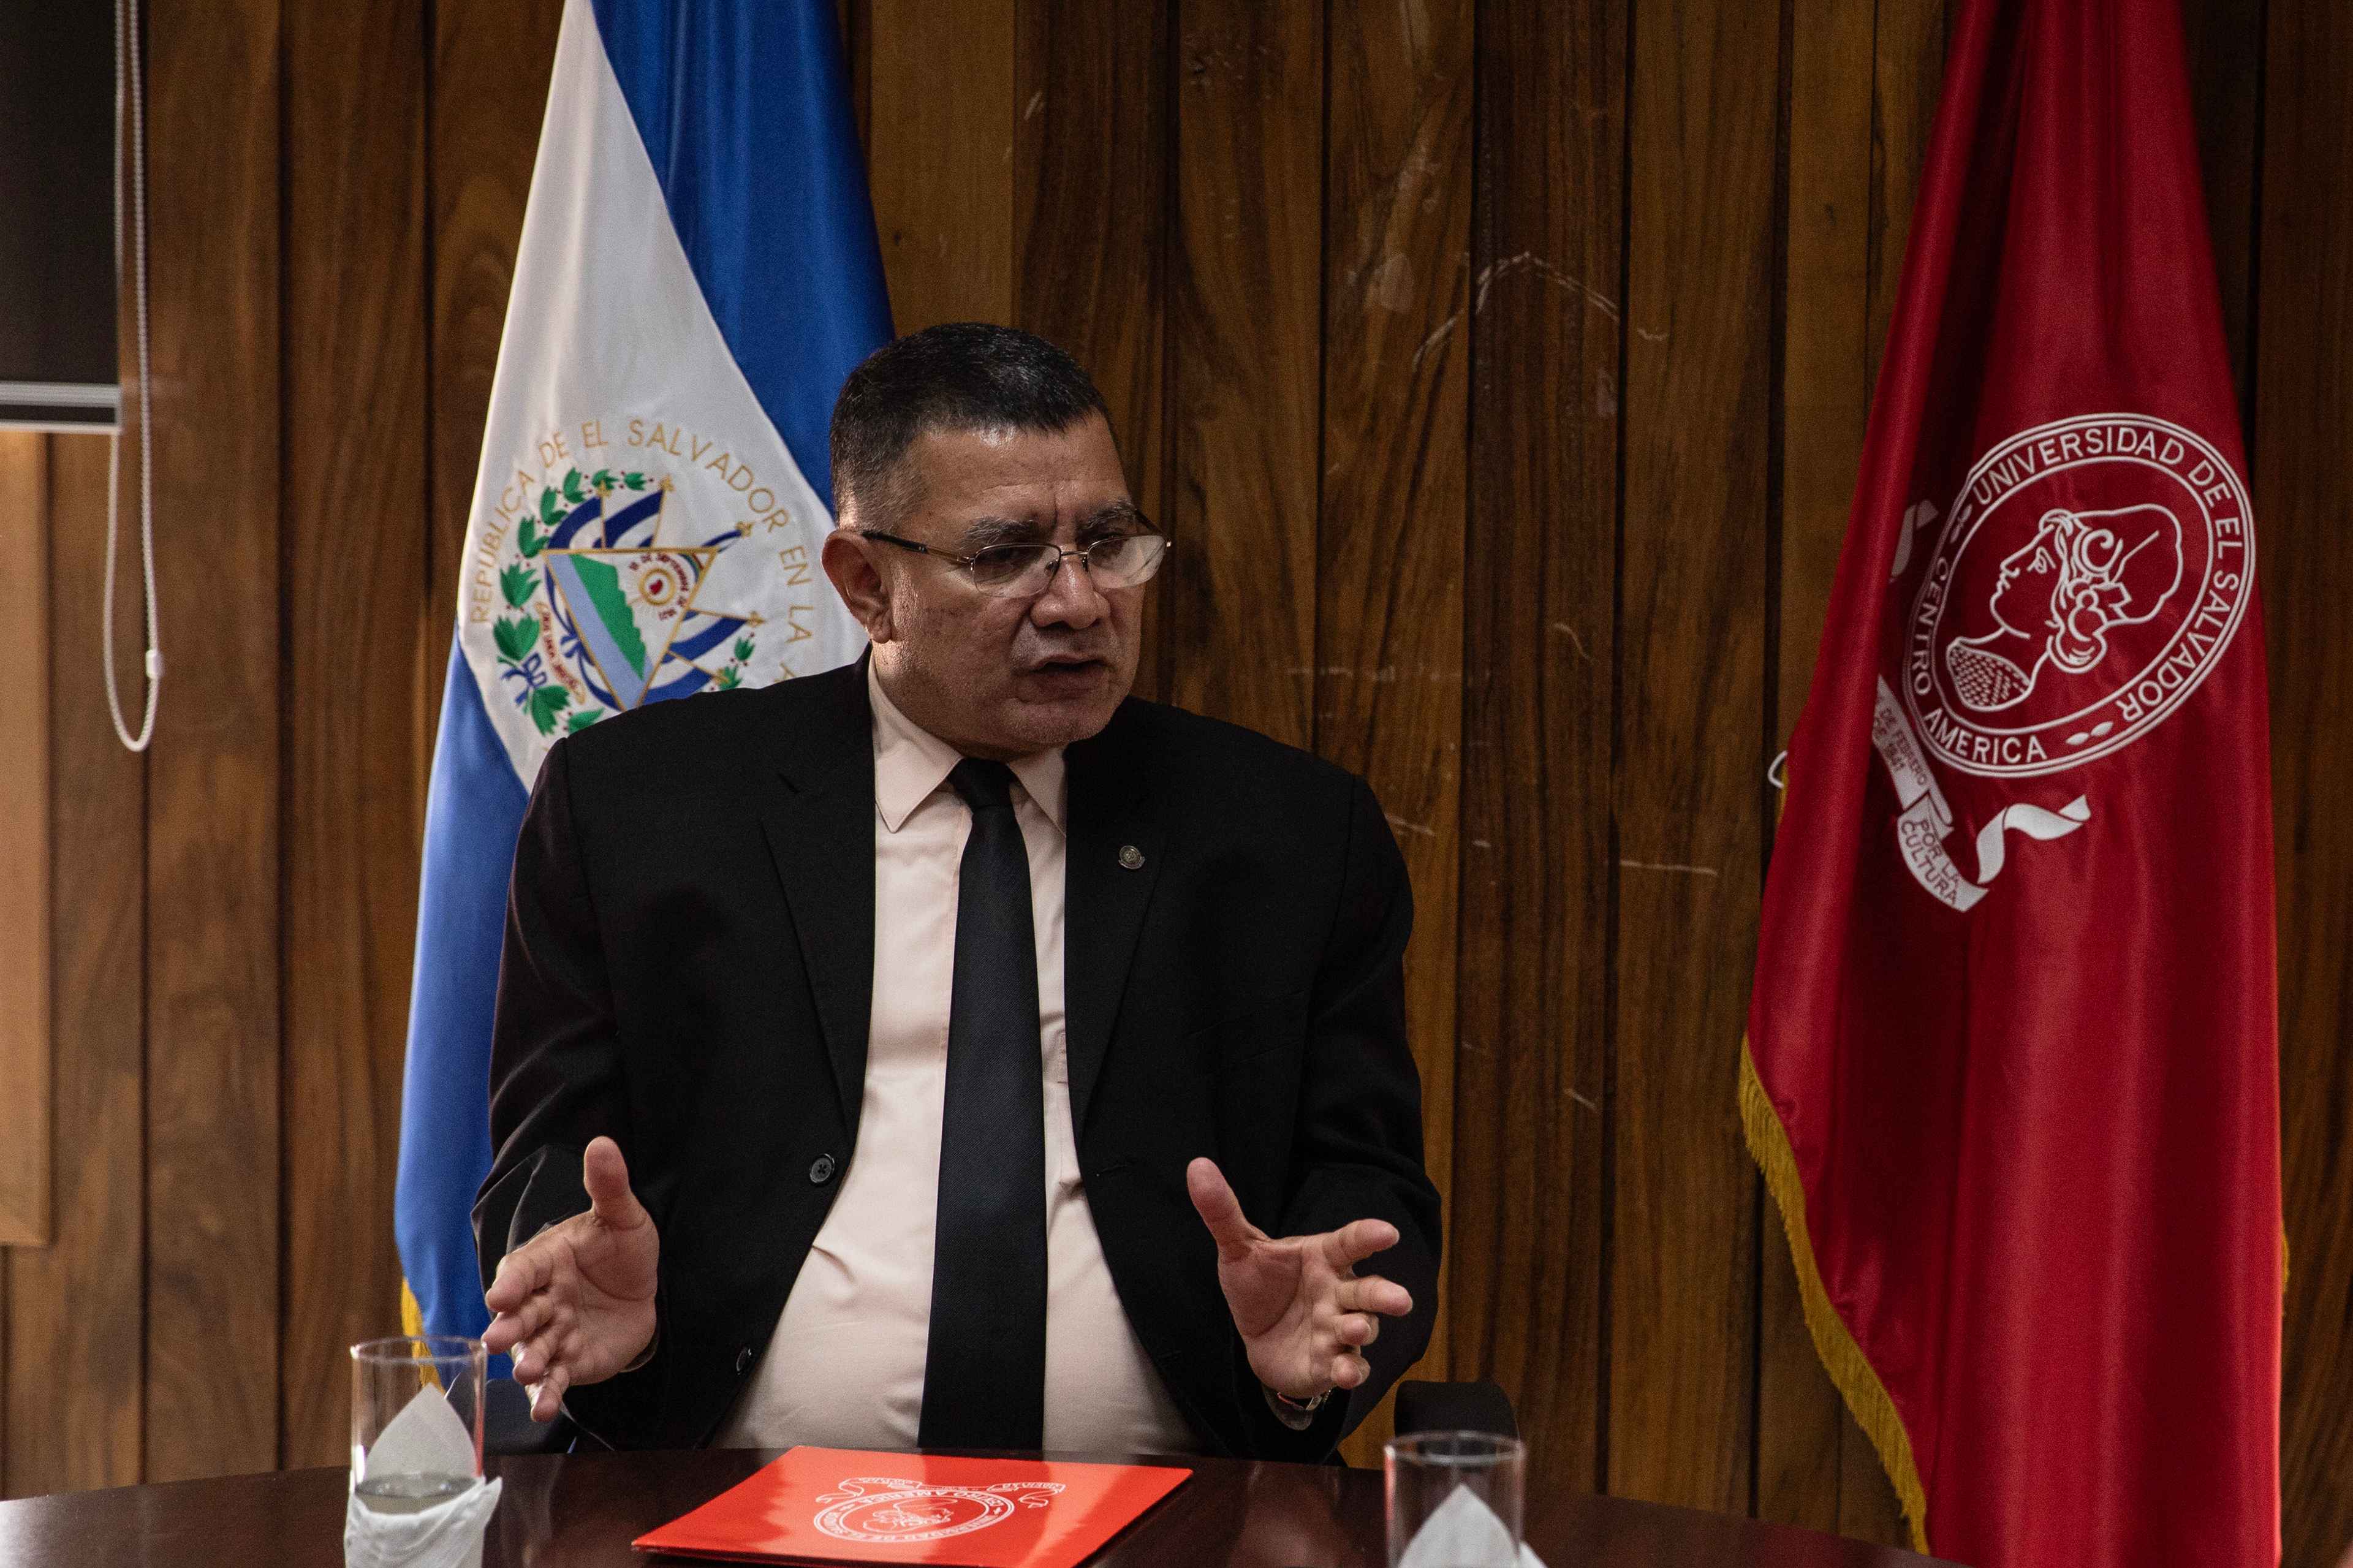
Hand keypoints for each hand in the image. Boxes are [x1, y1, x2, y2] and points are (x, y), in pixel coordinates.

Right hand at [481, 1136, 659, 1421]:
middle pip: (519, 1314)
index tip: (500, 1295)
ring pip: (533, 1349)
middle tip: (498, 1339)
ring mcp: (553, 1334)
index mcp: (546, 1261)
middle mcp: (541, 1299)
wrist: (645, 1290)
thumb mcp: (622, 1216)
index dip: (511, 1282)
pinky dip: (546, 1395)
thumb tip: (603, 1143)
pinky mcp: (570, 1363)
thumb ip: (609, 1186)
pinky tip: (544, 1408)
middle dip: (508, 1326)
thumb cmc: (622, 1251)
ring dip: (528, 1362)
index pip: (522, 1270)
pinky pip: (554, 1380)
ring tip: (528, 1372)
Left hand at [1185, 1156, 1414, 1400]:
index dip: (1368, 1237)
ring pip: (1360, 1329)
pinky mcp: (1330, 1363)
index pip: (1348, 1243)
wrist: (1256, 1336)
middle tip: (1401, 1299)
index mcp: (1322, 1258)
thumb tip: (1197, 1166)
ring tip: (1356, 1330)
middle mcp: (1337, 1293)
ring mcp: (1337, 1330)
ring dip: (1362, 1330)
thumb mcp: (1237, 1248)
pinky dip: (1350, 1372)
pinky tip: (1345, 1373)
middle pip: (1366, 1291)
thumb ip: (1222, 1211)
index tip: (1388, 1232)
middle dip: (1383, 1295)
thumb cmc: (1259, 1285)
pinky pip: (1348, 1367)